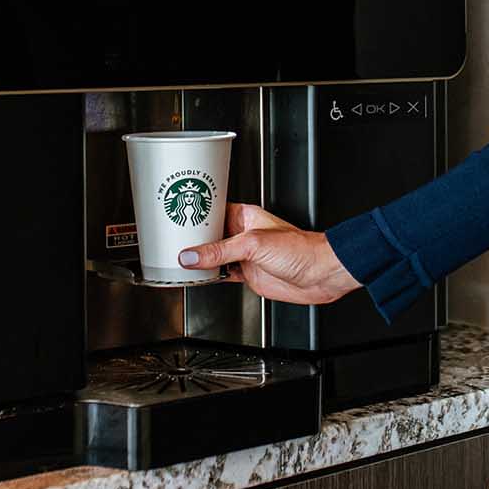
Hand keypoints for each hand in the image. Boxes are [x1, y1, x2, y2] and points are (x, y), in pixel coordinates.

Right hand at [179, 203, 360, 304]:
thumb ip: (220, 250)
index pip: (212, 212)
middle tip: (169, 243)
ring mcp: (244, 255)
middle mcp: (243, 234)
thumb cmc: (300, 250)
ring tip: (176, 260)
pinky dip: (207, 276)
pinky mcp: (247, 273)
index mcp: (245, 216)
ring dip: (198, 260)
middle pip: (209, 236)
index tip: (174, 219)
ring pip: (213, 256)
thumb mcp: (254, 245)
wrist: (320, 275)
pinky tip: (196, 276)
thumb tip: (191, 255)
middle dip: (191, 240)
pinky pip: (221, 273)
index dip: (194, 215)